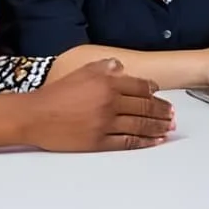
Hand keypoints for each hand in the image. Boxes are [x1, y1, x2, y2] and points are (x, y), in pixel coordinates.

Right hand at [25, 59, 173, 151]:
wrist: (36, 115)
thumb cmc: (57, 93)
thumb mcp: (83, 70)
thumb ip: (105, 66)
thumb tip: (121, 66)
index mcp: (108, 82)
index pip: (140, 86)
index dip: (153, 91)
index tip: (160, 94)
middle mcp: (110, 102)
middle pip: (144, 106)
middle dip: (161, 110)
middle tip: (171, 113)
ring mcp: (105, 123)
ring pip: (139, 125)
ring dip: (157, 126)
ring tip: (168, 127)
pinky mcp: (99, 141)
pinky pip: (127, 142)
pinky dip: (143, 142)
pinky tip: (153, 141)